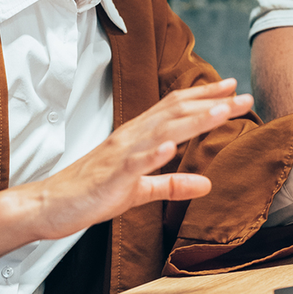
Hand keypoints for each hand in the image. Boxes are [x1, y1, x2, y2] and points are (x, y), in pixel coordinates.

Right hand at [0, 79, 252, 274]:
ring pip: (161, 132)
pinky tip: (171, 148)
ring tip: (221, 111)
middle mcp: (131, 138)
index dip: (205, 98)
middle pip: (175, 113)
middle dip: (211, 103)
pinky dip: (153, 155)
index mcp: (137, 137)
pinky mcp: (109, 177)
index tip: (233, 89)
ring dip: (192, 121)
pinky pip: (133, 163)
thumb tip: (206, 183)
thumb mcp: (140, 191)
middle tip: (244, 96)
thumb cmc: (91, 194)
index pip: (175, 109)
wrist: (48, 205)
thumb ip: (172, 184)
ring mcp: (120, 155)